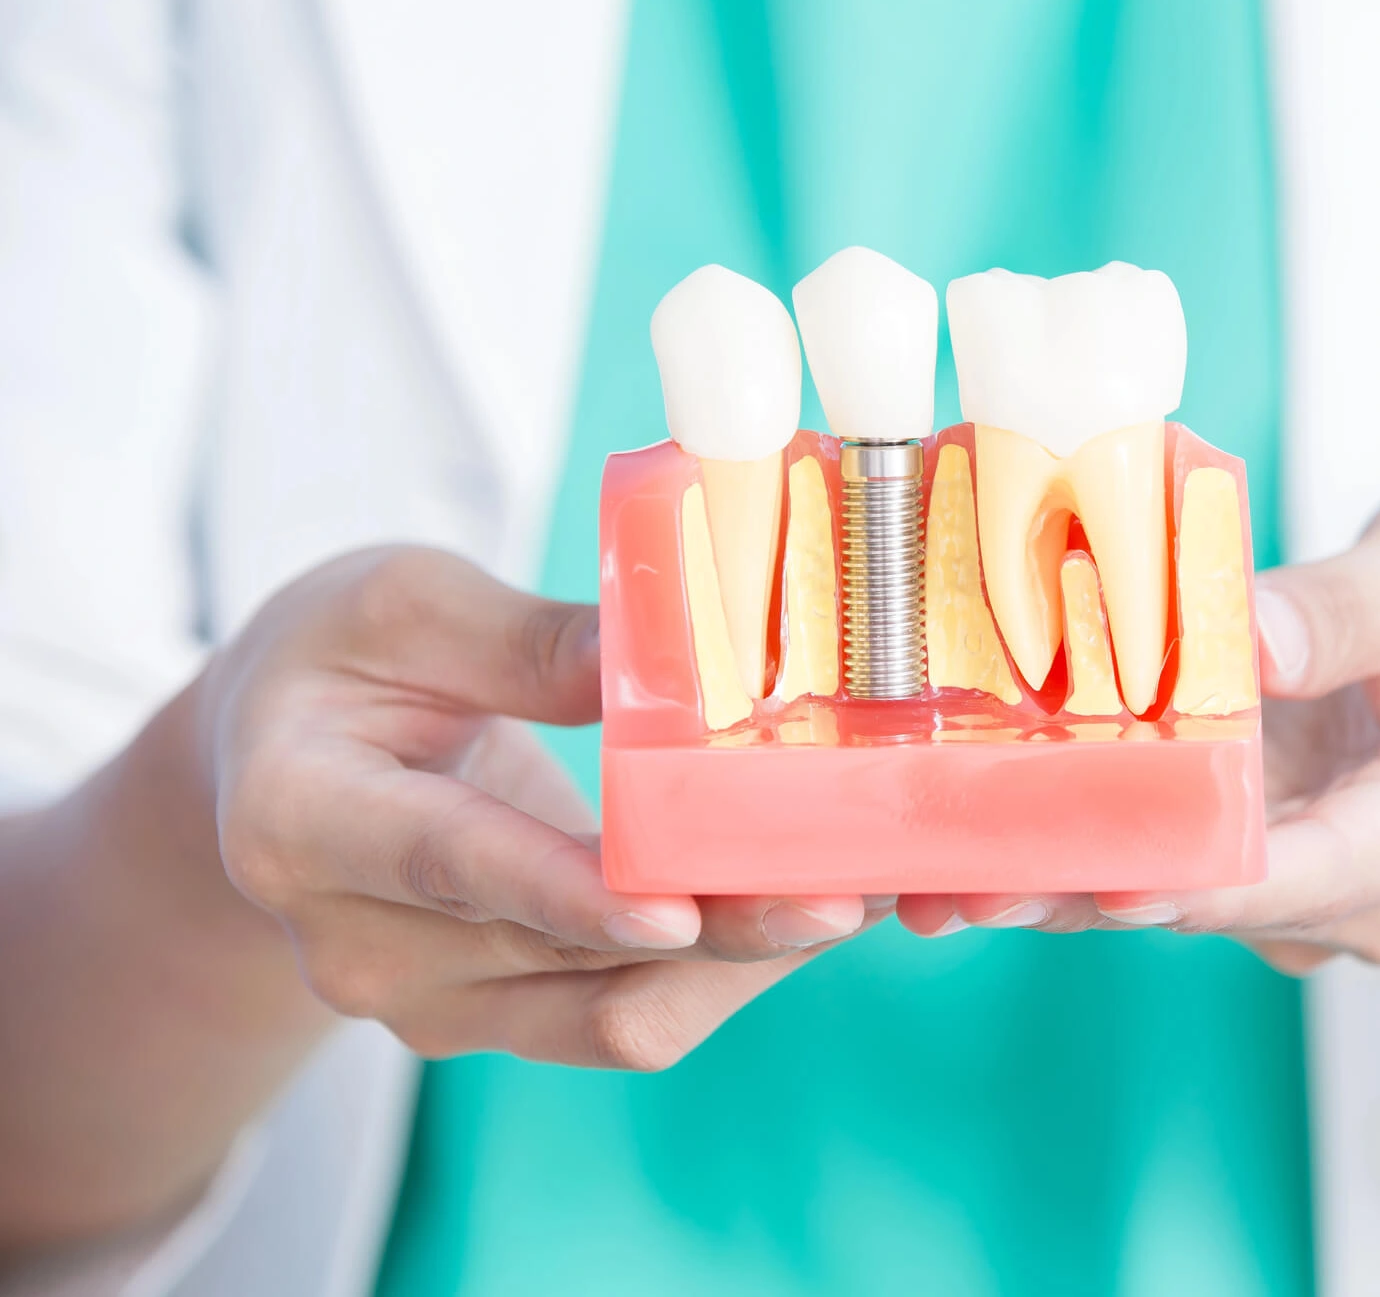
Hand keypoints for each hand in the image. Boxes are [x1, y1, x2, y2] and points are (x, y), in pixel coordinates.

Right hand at [203, 547, 875, 1068]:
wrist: (279, 759)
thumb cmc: (338, 660)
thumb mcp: (405, 606)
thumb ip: (532, 643)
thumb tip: (679, 661)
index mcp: (304, 817)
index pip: (451, 863)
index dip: (568, 892)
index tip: (677, 911)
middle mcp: (357, 940)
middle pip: (563, 953)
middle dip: (715, 924)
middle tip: (842, 885)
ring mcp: (428, 1000)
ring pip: (616, 1016)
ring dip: (743, 964)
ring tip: (854, 893)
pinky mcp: (497, 1019)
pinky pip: (630, 1021)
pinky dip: (726, 976)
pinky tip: (800, 913)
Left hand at [900, 476, 1379, 972]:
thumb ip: (1356, 603)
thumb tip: (1242, 636)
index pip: (1321, 869)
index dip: (1202, 880)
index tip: (1098, 878)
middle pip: (1228, 900)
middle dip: (1093, 887)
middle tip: (956, 878)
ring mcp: (1325, 879)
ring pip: (1186, 892)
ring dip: (1069, 875)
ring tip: (934, 865)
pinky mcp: (1273, 850)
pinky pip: (1177, 856)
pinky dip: (1089, 837)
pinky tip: (981, 823)